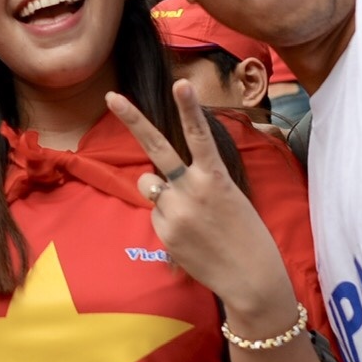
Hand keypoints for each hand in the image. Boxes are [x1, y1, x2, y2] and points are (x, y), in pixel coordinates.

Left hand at [107, 82, 293, 324]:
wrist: (251, 277)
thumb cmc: (245, 233)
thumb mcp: (229, 196)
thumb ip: (193, 181)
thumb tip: (154, 180)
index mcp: (216, 177)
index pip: (200, 136)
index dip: (189, 109)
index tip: (181, 84)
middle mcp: (192, 190)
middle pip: (156, 148)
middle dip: (132, 119)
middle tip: (111, 96)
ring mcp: (175, 212)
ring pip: (151, 188)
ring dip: (163, 195)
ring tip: (194, 218)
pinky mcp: (164, 233)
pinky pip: (156, 215)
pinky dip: (168, 221)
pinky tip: (191, 237)